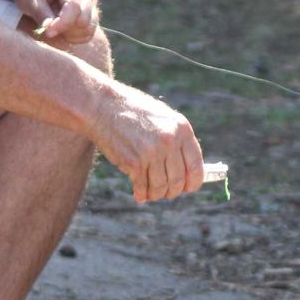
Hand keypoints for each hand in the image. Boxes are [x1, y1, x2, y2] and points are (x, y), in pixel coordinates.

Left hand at [18, 0, 99, 44]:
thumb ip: (38, 11)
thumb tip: (49, 28)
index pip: (74, 5)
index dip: (63, 23)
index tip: (47, 32)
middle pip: (85, 18)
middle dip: (66, 29)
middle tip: (48, 28)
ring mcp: (90, 1)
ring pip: (89, 27)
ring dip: (71, 34)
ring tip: (53, 27)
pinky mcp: (90, 12)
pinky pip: (88, 33)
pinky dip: (75, 37)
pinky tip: (61, 30)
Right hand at [91, 82, 204, 202]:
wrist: (102, 106)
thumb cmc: (132, 112)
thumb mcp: (162, 118)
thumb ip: (177, 140)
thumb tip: (188, 170)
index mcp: (181, 129)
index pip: (196, 167)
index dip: (193, 183)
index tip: (187, 188)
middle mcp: (169, 141)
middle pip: (178, 180)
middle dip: (172, 191)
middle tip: (165, 191)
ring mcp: (152, 152)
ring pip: (161, 187)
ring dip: (156, 194)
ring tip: (150, 192)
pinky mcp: (134, 162)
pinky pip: (143, 187)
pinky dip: (141, 193)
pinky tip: (139, 193)